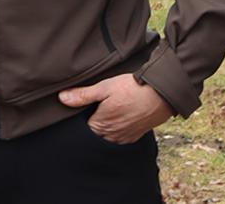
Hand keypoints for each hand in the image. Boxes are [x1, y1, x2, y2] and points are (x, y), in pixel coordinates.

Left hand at [58, 73, 172, 143]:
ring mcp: (124, 138)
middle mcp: (111, 136)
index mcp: (100, 125)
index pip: (82, 129)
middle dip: (93, 125)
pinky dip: (118, 130)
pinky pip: (121, 138)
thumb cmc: (133, 88)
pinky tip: (121, 118)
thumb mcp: (105, 87)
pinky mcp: (136, 136)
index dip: (81, 118)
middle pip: (94, 135)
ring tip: (110, 113)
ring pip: (108, 138)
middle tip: (98, 109)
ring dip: (106, 129)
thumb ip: (83, 95)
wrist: (162, 94)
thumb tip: (62, 98)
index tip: (83, 109)